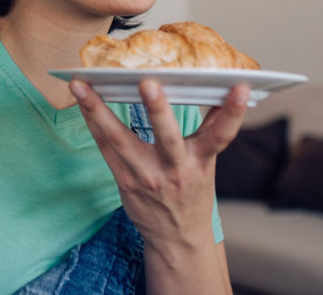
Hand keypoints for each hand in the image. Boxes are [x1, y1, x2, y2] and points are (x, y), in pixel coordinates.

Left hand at [71, 79, 248, 250]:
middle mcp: (176, 169)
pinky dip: (92, 122)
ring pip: (120, 140)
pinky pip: (105, 147)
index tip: (241, 88)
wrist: (177, 238)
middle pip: (167, 137)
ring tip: (82, 86)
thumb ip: (208, 129)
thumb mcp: (207, 164)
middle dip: (158, 109)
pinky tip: (81, 101)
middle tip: (149, 83)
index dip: (233, 112)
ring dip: (98, 110)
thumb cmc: (192, 194)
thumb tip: (216, 90)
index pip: (222, 135)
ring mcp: (147, 176)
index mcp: (201, 161)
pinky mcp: (125, 181)